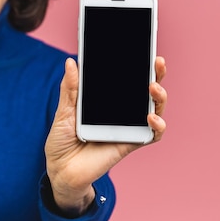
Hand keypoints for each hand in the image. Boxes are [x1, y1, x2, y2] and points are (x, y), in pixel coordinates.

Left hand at [44, 56, 166, 215]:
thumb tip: (71, 62)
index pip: (126, 79)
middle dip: (155, 73)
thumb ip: (71, 89)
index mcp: (106, 100)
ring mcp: (127, 127)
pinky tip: (151, 117)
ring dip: (159, 97)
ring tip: (153, 87)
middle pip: (145, 90)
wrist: (60, 171)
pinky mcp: (130, 143)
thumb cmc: (61, 141)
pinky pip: (152, 134)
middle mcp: (121, 112)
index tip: (141, 48)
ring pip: (154, 109)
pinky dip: (157, 126)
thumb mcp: (64, 112)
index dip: (137, 64)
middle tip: (157, 61)